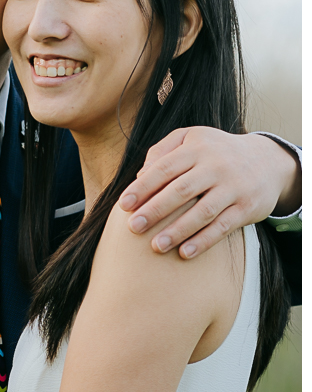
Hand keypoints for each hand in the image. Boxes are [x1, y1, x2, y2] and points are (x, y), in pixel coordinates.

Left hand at [118, 128, 300, 258]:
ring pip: (202, 212)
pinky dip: (204, 241)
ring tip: (156, 246)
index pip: (165, 168)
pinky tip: (185, 253)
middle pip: (181, 190)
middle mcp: (216, 166)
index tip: (124, 205)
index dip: (143, 187)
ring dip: (177, 231)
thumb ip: (163, 151)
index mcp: (197, 148)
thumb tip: (139, 175)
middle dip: (155, 210)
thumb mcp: (191, 138)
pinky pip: (223, 226)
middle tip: (133, 227)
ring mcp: (233, 187)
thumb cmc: (216, 151)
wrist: (267, 160)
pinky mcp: (247, 207)